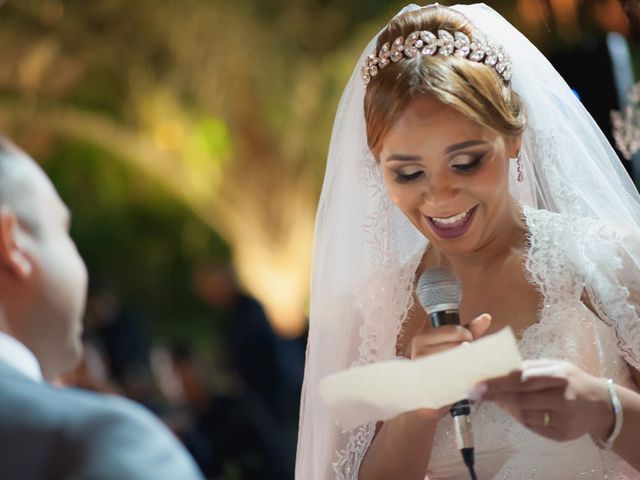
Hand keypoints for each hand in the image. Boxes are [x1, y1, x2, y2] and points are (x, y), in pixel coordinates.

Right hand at [408, 313, 490, 419]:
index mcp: (422, 339)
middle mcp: (419, 353)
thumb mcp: (454, 344)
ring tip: (463, 368)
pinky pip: (456, 378)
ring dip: (467, 365)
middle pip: (457, 346)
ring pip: (458, 361)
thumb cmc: (441, 367)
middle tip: (465, 358)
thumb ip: (469, 330)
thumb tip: (486, 317)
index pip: (453, 331)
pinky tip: (463, 379)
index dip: (467, 335)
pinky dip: (464, 378)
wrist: (425, 398)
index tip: (467, 341)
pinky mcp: (431, 386)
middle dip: (467, 351)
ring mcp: (425, 370)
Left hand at [469, 359, 613, 441]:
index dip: (498, 382)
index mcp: (559, 376)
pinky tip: (512, 408)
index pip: (522, 379)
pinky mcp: (562, 435)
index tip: (477, 383)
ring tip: (495, 398)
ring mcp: (564, 419)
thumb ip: (527, 367)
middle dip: (494, 395)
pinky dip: (518, 417)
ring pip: (525, 414)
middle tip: (473, 392)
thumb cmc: (570, 380)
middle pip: (521, 398)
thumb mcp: (553, 366)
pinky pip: (532, 426)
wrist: (600, 404)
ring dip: (506, 406)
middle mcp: (563, 398)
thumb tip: (496, 369)